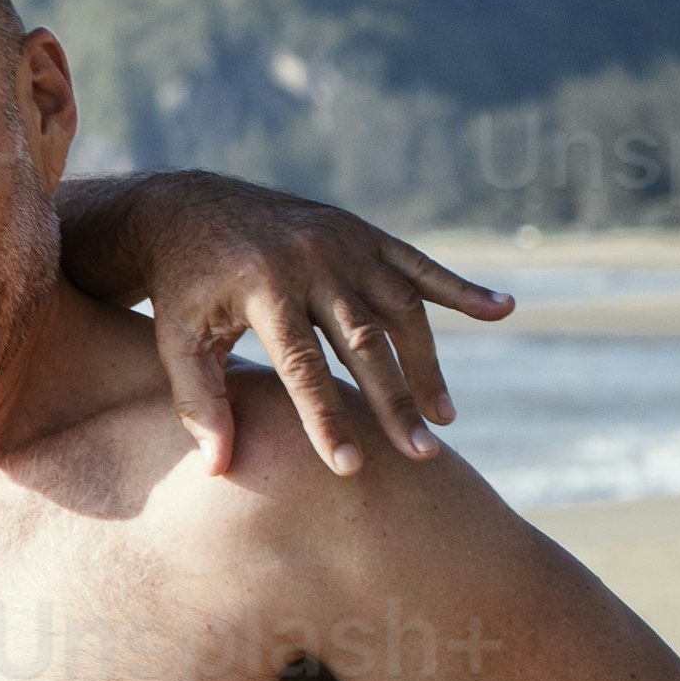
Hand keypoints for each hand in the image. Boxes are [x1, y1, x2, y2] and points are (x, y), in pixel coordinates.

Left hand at [112, 182, 510, 478]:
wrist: (190, 209)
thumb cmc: (182, 288)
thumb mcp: (176, 341)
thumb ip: (198, 403)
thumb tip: (219, 471)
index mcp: (263, 286)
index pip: (304, 365)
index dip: (328, 418)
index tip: (351, 468)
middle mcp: (311, 259)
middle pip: (364, 341)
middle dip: (395, 400)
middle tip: (420, 453)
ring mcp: (344, 242)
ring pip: (401, 308)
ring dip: (426, 363)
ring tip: (444, 417)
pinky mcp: (363, 233)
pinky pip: (419, 264)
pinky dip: (461, 288)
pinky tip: (503, 310)